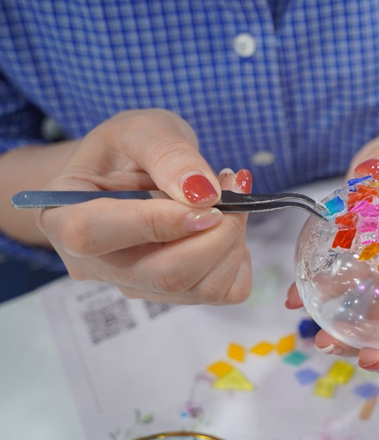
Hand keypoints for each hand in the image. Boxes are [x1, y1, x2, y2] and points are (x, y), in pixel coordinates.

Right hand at [36, 109, 254, 304]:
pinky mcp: (178, 295)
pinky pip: (224, 292)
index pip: (94, 236)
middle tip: (232, 188)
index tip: (206, 202)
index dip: (155, 223)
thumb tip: (202, 192)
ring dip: (233, 240)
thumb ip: (168, 154)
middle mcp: (98, 265)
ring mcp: (138, 286)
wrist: (139, 169)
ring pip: (200, 288)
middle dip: (216, 233)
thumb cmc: (130, 148)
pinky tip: (225, 227)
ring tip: (230, 198)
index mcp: (63, 217)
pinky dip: (239, 258)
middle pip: (164, 276)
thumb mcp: (143, 129)